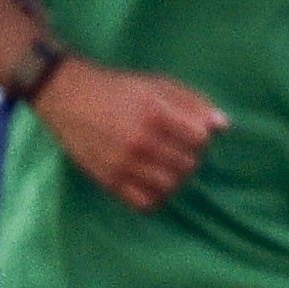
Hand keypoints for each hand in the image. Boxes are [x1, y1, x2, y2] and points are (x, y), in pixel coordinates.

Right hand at [34, 56, 226, 211]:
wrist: (65, 95)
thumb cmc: (116, 88)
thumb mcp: (156, 85)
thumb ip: (192, 103)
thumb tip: (223, 126)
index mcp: (154, 114)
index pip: (200, 139)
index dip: (199, 135)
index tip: (188, 130)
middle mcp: (140, 142)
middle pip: (188, 164)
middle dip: (188, 155)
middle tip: (175, 146)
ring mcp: (122, 164)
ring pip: (170, 185)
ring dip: (174, 176)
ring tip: (164, 163)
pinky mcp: (108, 180)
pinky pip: (145, 202)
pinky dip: (155, 195)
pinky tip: (151, 179)